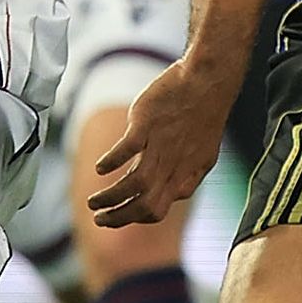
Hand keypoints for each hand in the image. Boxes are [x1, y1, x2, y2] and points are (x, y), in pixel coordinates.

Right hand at [86, 56, 237, 227]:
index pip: (156, 211)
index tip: (120, 213)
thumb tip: (175, 196)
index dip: (134, 217)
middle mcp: (171, 166)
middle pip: (144, 206)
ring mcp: (159, 146)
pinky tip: (100, 168)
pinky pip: (126, 150)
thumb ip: (188, 178)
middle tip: (100, 219)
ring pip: (133, 185)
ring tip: (93, 201)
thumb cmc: (205, 117)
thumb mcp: (205, 156)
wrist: (208, 82)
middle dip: (118, 218)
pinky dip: (111, 163)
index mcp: (184, 176)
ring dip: (110, 197)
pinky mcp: (146, 125)